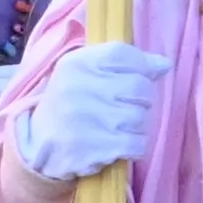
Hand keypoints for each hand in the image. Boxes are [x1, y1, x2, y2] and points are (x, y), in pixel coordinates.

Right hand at [9, 39, 169, 185]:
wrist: (38, 145)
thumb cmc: (70, 103)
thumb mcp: (86, 74)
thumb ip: (124, 64)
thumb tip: (164, 65)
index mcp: (76, 63)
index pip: (123, 54)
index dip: (140, 66)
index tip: (136, 77)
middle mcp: (80, 87)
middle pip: (140, 87)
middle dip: (140, 100)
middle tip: (122, 107)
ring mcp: (87, 119)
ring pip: (141, 118)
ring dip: (135, 125)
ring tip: (115, 127)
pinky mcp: (95, 148)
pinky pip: (137, 144)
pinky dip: (133, 146)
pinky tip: (117, 144)